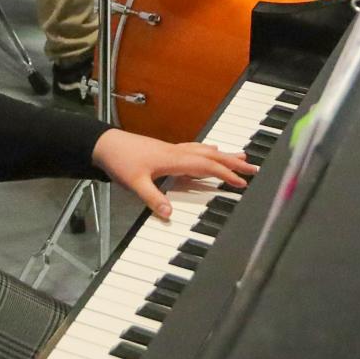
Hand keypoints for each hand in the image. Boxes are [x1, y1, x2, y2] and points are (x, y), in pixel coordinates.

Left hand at [91, 129, 255, 217]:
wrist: (105, 144)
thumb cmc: (120, 161)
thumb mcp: (135, 183)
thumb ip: (152, 198)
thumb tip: (170, 214)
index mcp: (173, 159)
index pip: (206, 166)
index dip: (225, 173)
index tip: (242, 182)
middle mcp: (177, 152)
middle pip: (211, 155)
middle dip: (233, 162)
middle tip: (253, 167)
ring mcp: (172, 150)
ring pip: (205, 151)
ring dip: (224, 154)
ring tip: (241, 156)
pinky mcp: (167, 150)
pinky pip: (195, 149)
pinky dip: (208, 151)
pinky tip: (210, 150)